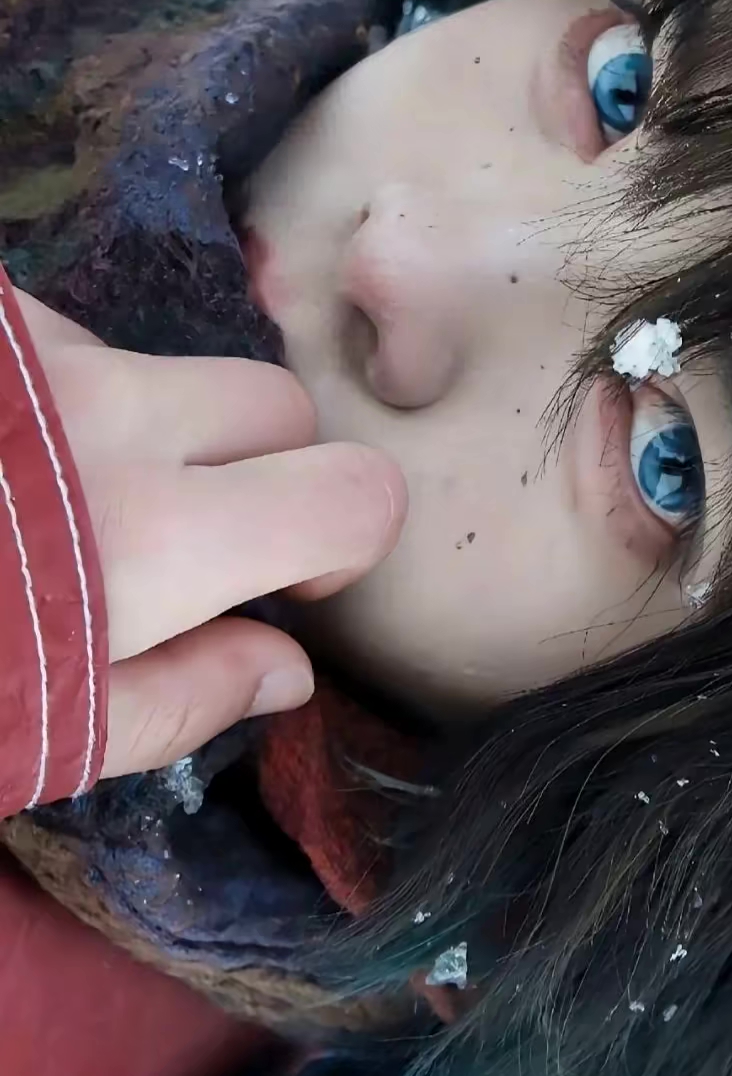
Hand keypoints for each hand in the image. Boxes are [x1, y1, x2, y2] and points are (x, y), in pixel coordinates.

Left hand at [15, 291, 406, 780]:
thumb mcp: (38, 736)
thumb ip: (175, 701)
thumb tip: (286, 667)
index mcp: (154, 535)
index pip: (353, 491)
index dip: (344, 536)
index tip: (289, 576)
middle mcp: (115, 414)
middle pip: (275, 405)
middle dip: (257, 467)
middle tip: (178, 537)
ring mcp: (46, 350)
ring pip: (168, 365)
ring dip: (149, 426)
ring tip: (61, 498)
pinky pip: (79, 339)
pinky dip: (67, 393)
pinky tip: (7, 454)